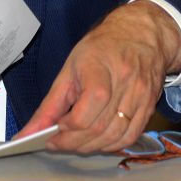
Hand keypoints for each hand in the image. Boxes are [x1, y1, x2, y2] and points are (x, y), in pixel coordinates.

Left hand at [17, 0, 180, 153]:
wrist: (140, 33)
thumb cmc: (102, 46)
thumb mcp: (70, 68)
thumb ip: (51, 104)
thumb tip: (30, 132)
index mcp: (100, 72)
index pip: (84, 115)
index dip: (67, 129)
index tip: (53, 131)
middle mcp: (124, 86)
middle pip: (98, 129)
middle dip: (74, 143)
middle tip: (58, 142)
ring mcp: (140, 98)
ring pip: (114, 137)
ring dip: (91, 147)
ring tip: (75, 143)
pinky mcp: (149, 107)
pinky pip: (130, 137)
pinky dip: (111, 145)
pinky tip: (98, 141)